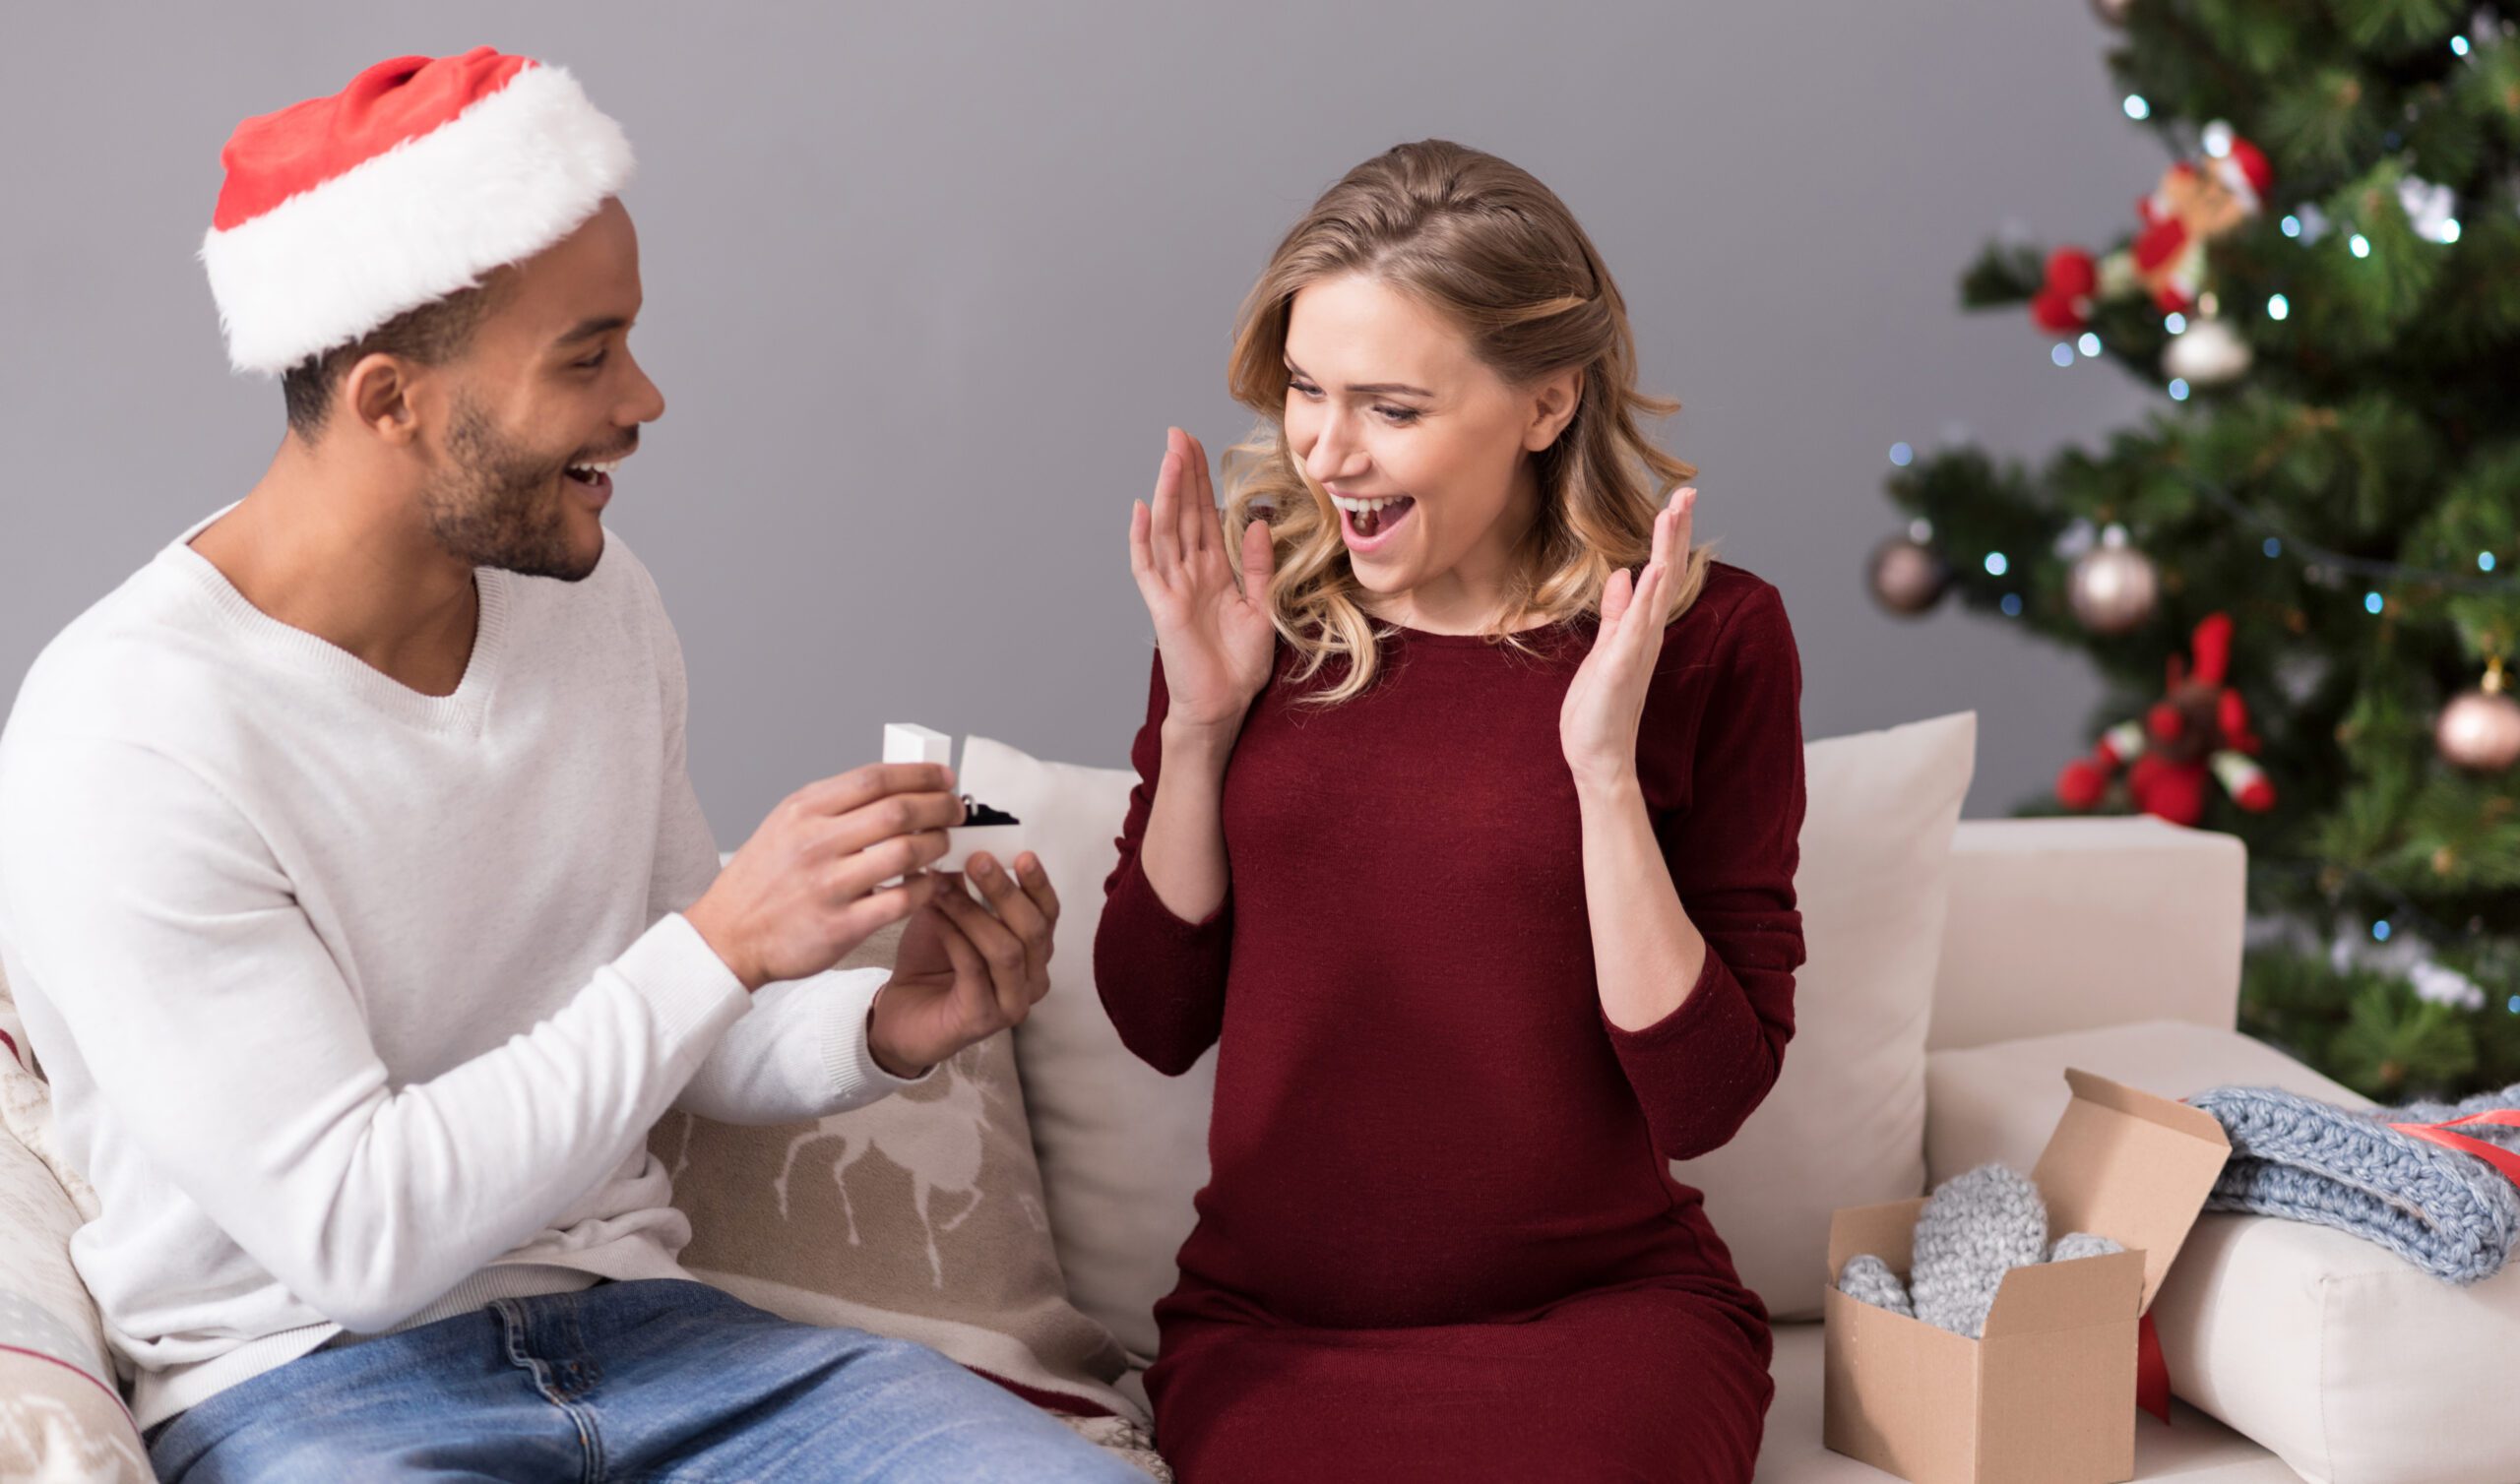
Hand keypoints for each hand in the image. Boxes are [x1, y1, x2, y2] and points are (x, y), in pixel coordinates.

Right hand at [684, 763, 964, 991]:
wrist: (727, 936)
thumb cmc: (762, 879)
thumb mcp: (786, 824)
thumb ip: (833, 805)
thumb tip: (895, 786)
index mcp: (803, 811)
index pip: (874, 778)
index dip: (919, 774)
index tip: (945, 777)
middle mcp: (815, 843)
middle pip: (898, 811)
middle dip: (940, 807)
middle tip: (956, 811)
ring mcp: (828, 886)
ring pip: (906, 853)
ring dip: (936, 845)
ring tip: (942, 845)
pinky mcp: (840, 926)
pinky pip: (901, 900)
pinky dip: (924, 889)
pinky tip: (928, 883)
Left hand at [867, 851, 1060, 1076]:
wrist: (899, 1014)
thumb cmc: (930, 962)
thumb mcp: (949, 914)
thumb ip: (964, 887)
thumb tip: (968, 844)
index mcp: (1034, 951)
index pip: (1049, 913)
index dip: (1038, 883)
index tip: (1021, 854)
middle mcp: (1033, 978)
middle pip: (1033, 930)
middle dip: (1005, 891)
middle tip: (977, 860)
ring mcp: (1013, 1003)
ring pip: (1007, 950)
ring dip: (973, 912)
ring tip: (942, 886)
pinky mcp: (984, 1020)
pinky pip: (974, 971)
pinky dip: (954, 937)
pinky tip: (934, 916)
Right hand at [1128, 426, 1276, 738]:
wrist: (1223, 706)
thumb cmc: (1239, 666)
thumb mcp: (1262, 609)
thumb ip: (1260, 567)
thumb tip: (1258, 522)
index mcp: (1214, 571)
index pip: (1205, 515)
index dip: (1201, 481)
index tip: (1198, 445)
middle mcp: (1190, 573)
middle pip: (1184, 512)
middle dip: (1182, 472)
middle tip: (1178, 432)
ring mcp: (1173, 587)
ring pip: (1168, 530)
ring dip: (1167, 492)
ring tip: (1169, 456)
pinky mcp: (1162, 607)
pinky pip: (1147, 567)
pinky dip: (1142, 538)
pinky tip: (1141, 509)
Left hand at [1561, 487, 1695, 792]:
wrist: (1598, 758)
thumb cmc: (1598, 710)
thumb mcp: (1605, 651)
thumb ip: (1616, 614)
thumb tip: (1623, 575)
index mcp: (1642, 629)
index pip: (1661, 574)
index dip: (1669, 538)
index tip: (1676, 500)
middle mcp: (1648, 634)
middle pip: (1668, 572)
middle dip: (1677, 531)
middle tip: (1688, 490)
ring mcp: (1638, 648)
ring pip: (1659, 590)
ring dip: (1667, 549)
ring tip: (1676, 512)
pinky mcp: (1622, 664)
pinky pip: (1638, 625)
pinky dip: (1648, 596)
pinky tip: (1654, 568)